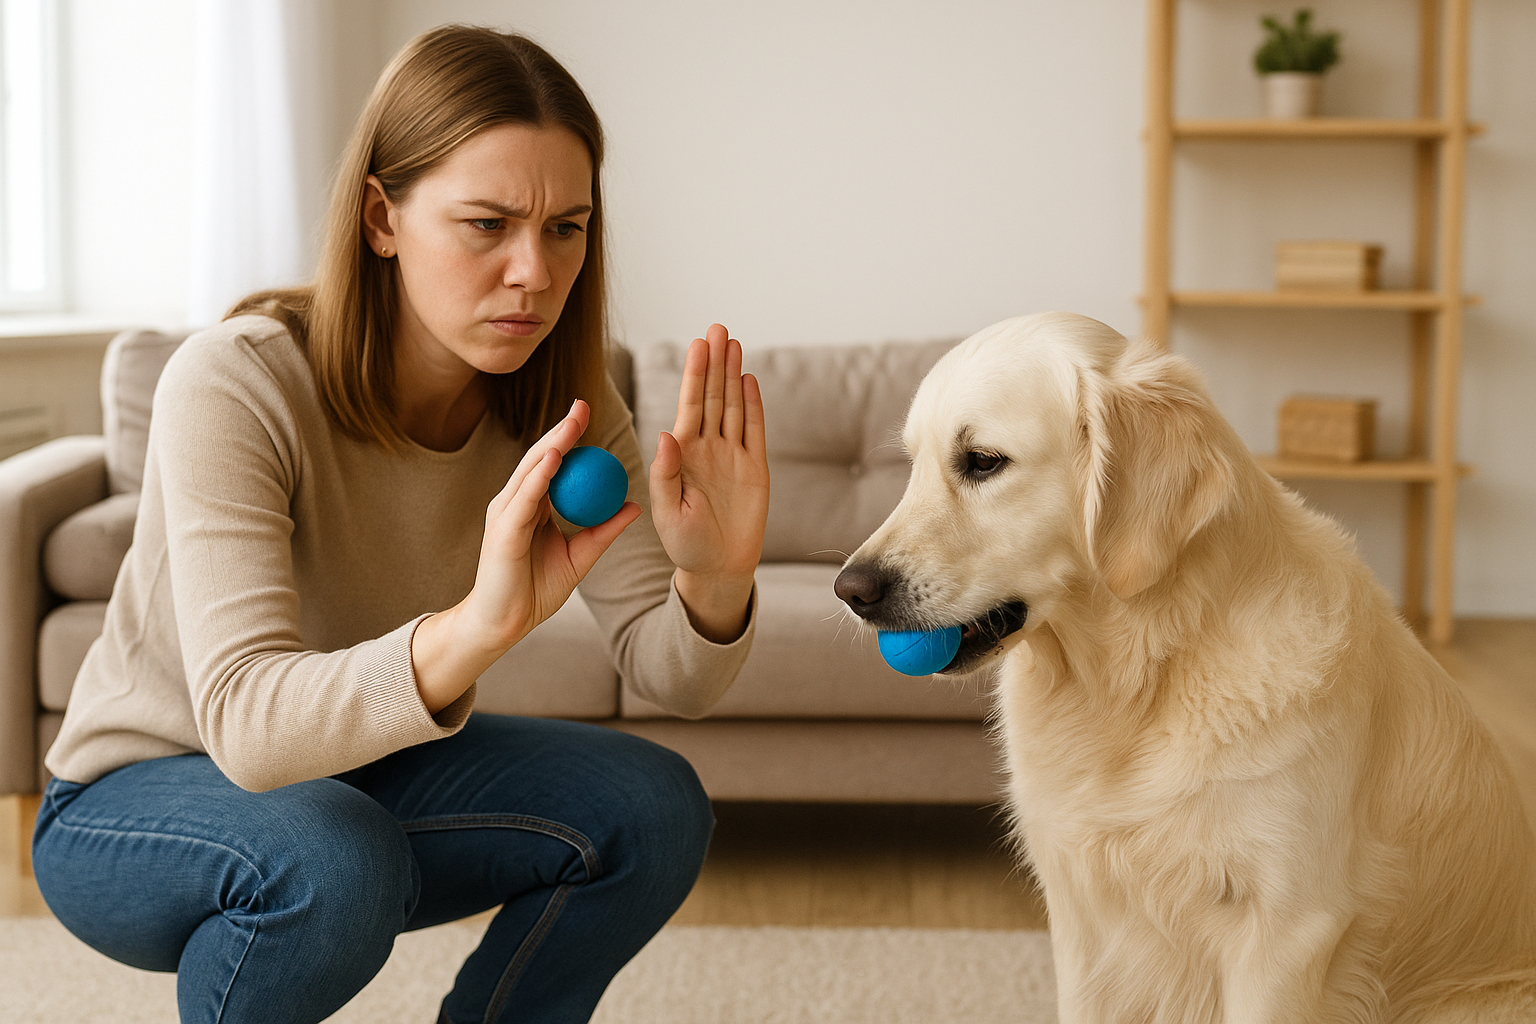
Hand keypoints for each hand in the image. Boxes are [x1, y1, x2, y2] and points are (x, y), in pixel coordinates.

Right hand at [412, 400, 641, 711]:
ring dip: (552, 444)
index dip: (570, 439)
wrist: (505, 624)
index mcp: (532, 505)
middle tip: (583, 404)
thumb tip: (634, 505)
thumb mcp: (580, 556)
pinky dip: (539, 476)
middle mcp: (515, 502)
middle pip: (540, 458)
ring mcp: (505, 513)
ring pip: (530, 470)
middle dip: (562, 430)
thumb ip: (604, 530)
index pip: (553, 464)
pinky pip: (523, 497)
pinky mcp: (501, 530)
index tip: (590, 416)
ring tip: (573, 421)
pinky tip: (555, 458)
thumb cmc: (536, 590)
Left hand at [650, 324, 769, 641]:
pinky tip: (749, 380)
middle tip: (716, 328)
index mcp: (682, 454)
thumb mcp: (666, 512)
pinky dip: (753, 405)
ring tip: (732, 342)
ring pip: (733, 406)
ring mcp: (732, 455)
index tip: (697, 345)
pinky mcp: (755, 468)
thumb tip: (665, 434)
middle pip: (713, 396)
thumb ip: (665, 474)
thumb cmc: (685, 544)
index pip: (689, 405)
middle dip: (714, 362)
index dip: (694, 374)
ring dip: (733, 374)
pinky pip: (755, 429)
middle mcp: (707, 447)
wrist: (718, 568)